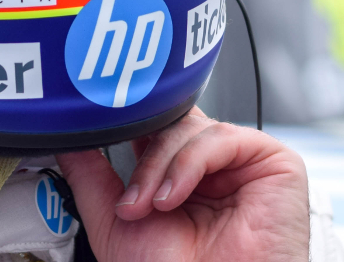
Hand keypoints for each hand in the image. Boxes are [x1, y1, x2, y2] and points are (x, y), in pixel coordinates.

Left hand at [56, 108, 309, 261]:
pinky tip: (172, 197)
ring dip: (159, 166)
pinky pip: (221, 137)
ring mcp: (244, 162)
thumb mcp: (117, 223)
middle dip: (142, 152)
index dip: (131, 125)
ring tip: (149, 207)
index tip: (100, 130)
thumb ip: (91, 176)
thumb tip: (68, 139)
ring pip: (191, 127)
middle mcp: (214, 164)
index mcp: (182, 172)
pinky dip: (187, 164)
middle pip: (174, 120)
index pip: (158, 125)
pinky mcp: (275, 163)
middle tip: (130, 198)